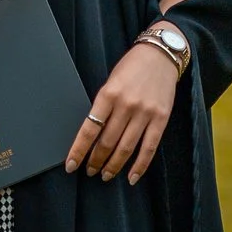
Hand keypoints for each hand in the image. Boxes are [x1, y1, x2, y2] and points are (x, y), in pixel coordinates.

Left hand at [64, 40, 180, 183]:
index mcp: (108, 94)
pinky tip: (131, 177)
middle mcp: (126, 105)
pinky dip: (139, 166)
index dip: (79, 150)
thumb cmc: (131, 67)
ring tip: (105, 174)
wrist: (160, 55)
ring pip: (126, 148)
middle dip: (95, 160)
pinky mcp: (161, 119)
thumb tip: (92, 135)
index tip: (71, 164)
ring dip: (113, 165)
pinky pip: (149, 148)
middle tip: (89, 171)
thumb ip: (103, 106)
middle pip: (107, 142)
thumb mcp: (110, 81)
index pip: (89, 129)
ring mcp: (145, 113)